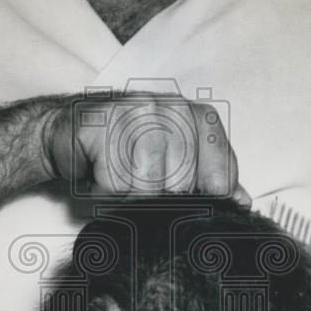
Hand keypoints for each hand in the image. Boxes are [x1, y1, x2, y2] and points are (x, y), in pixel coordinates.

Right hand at [42, 91, 249, 202]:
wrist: (68, 132)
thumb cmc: (124, 152)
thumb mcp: (175, 165)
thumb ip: (210, 181)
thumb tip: (242, 202)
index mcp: (199, 118)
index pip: (220, 176)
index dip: (200, 200)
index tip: (177, 199)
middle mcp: (174, 108)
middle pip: (181, 186)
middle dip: (156, 199)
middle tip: (137, 186)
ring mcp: (139, 110)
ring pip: (147, 186)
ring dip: (126, 195)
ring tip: (116, 177)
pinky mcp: (103, 121)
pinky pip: (112, 180)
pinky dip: (102, 187)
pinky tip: (98, 170)